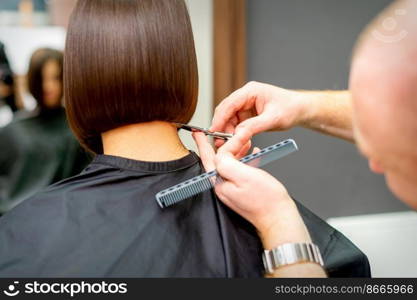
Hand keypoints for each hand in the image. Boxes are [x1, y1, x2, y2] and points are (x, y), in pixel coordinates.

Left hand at [192, 132, 311, 248]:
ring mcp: (233, 190)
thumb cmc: (266, 200)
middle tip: (216, 133)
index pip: (208, 159)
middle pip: (218, 161)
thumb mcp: (244, 175)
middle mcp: (223, 187)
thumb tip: (220, 154)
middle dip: (220, 145)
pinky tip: (254, 154)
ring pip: (230, 164)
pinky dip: (245, 160)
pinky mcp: (243, 191)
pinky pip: (240, 171)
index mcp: (220, 183)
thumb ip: (227, 163)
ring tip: (244, 141)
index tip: (198, 133)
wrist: (279, 218)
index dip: (203, 143)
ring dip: (236, 150)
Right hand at [211, 81, 310, 147]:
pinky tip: (240, 142)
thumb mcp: (273, 119)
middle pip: (226, 112)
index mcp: (250, 91)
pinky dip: (236, 134)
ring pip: (229, 119)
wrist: (301, 110)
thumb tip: (237, 134)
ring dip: (229, 132)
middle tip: (221, 142)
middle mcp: (246, 96)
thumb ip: (254, 126)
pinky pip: (236, 124)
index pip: (229, 104)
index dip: (219, 119)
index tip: (214, 132)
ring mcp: (246, 105)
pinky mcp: (248, 113)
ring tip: (232, 145)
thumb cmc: (291, 109)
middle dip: (222, 127)